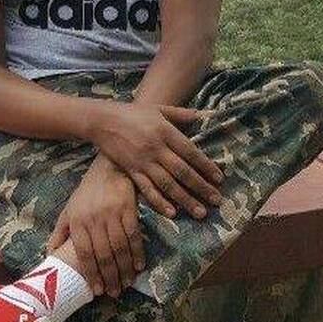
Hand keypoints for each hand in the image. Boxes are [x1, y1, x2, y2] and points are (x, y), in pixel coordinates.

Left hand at [46, 157, 144, 297]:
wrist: (107, 168)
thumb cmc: (87, 192)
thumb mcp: (68, 210)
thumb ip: (59, 233)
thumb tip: (49, 255)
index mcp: (77, 221)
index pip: (84, 253)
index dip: (91, 273)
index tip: (97, 290)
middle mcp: (93, 219)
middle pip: (103, 254)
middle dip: (109, 276)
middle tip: (115, 292)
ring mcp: (111, 214)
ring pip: (119, 248)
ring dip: (124, 269)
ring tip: (126, 283)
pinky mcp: (128, 209)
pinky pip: (133, 236)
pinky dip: (137, 253)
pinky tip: (139, 265)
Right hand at [89, 101, 225, 220]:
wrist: (102, 120)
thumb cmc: (133, 113)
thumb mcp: (159, 108)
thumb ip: (182, 114)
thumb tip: (205, 115)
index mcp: (165, 132)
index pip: (190, 152)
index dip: (206, 166)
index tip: (219, 179)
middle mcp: (156, 148)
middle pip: (182, 171)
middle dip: (201, 187)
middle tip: (217, 201)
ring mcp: (143, 161)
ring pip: (168, 184)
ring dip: (185, 199)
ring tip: (200, 212)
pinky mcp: (131, 171)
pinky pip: (147, 189)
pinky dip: (159, 202)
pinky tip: (172, 213)